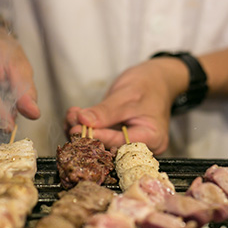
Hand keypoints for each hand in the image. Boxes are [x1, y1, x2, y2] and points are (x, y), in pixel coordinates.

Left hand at [65, 58, 188, 154]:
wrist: (156, 79)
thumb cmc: (148, 84)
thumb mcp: (127, 94)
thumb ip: (106, 111)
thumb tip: (84, 121)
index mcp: (153, 138)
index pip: (121, 142)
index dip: (98, 137)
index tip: (78, 130)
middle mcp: (141, 146)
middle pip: (110, 147)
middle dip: (88, 134)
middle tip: (72, 121)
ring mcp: (129, 143)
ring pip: (102, 143)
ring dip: (83, 131)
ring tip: (72, 116)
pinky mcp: (118, 138)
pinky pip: (100, 137)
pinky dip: (87, 128)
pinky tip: (76, 117)